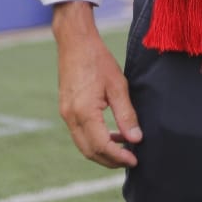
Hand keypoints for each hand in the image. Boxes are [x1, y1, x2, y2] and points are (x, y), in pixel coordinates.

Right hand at [53, 0, 142, 169]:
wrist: (75, 41)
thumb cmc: (98, 59)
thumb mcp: (118, 85)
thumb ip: (126, 115)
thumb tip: (136, 139)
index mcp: (84, 112)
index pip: (101, 146)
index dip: (118, 157)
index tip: (135, 160)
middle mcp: (71, 117)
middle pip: (90, 151)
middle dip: (110, 160)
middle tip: (130, 160)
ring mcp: (66, 114)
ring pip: (83, 145)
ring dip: (103, 151)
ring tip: (124, 149)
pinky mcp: (66, 109)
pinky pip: (80, 133)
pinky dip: (95, 139)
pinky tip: (112, 134)